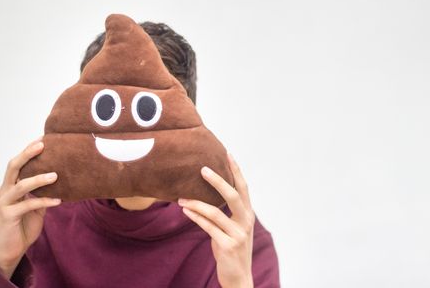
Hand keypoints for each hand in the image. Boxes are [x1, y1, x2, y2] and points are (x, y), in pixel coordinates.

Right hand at [0, 137, 61, 278]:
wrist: (13, 248)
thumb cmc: (25, 223)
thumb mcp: (37, 204)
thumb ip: (44, 190)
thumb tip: (63, 176)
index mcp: (11, 184)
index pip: (18, 162)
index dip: (29, 149)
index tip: (44, 138)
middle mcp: (5, 190)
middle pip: (13, 167)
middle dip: (27, 154)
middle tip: (42, 145)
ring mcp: (4, 202)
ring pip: (20, 185)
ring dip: (38, 179)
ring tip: (55, 175)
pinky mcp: (7, 215)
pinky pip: (28, 205)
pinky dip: (44, 201)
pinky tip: (58, 200)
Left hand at [179, 153, 254, 287]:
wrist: (239, 277)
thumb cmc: (231, 249)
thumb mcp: (231, 228)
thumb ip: (224, 213)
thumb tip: (203, 195)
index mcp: (248, 214)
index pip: (243, 187)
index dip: (236, 170)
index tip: (227, 153)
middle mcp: (246, 221)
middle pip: (233, 195)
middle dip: (218, 180)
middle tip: (202, 169)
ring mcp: (239, 234)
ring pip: (216, 212)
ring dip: (196, 203)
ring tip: (181, 197)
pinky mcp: (228, 246)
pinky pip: (208, 227)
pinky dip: (196, 217)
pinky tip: (185, 210)